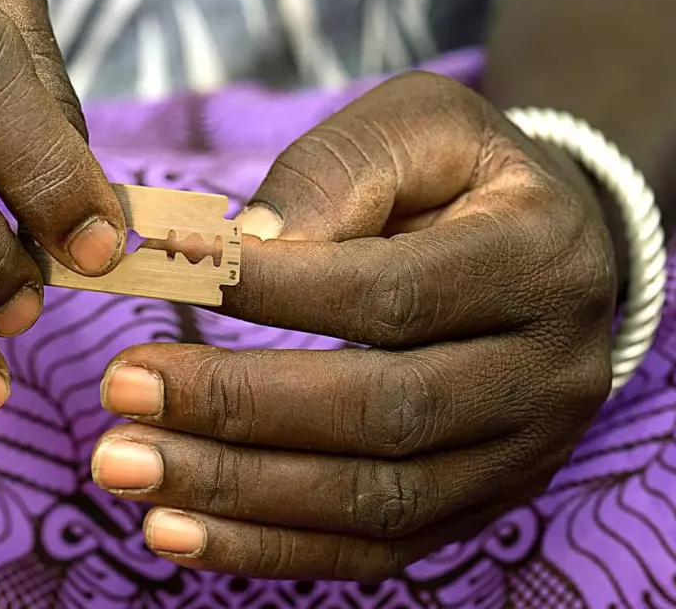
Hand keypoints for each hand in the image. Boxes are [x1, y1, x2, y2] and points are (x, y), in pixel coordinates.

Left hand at [90, 73, 616, 580]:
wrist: (555, 249)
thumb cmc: (462, 173)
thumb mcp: (415, 126)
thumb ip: (333, 173)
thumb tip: (243, 247)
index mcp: (538, 258)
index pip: (389, 293)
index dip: (270, 289)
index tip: (159, 268)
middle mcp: (549, 371)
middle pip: (383, 411)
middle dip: (237, 406)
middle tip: (120, 389)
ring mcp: (525, 455)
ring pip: (374, 499)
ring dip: (236, 492)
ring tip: (124, 466)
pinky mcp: (484, 506)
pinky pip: (376, 550)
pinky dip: (270, 548)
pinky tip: (176, 532)